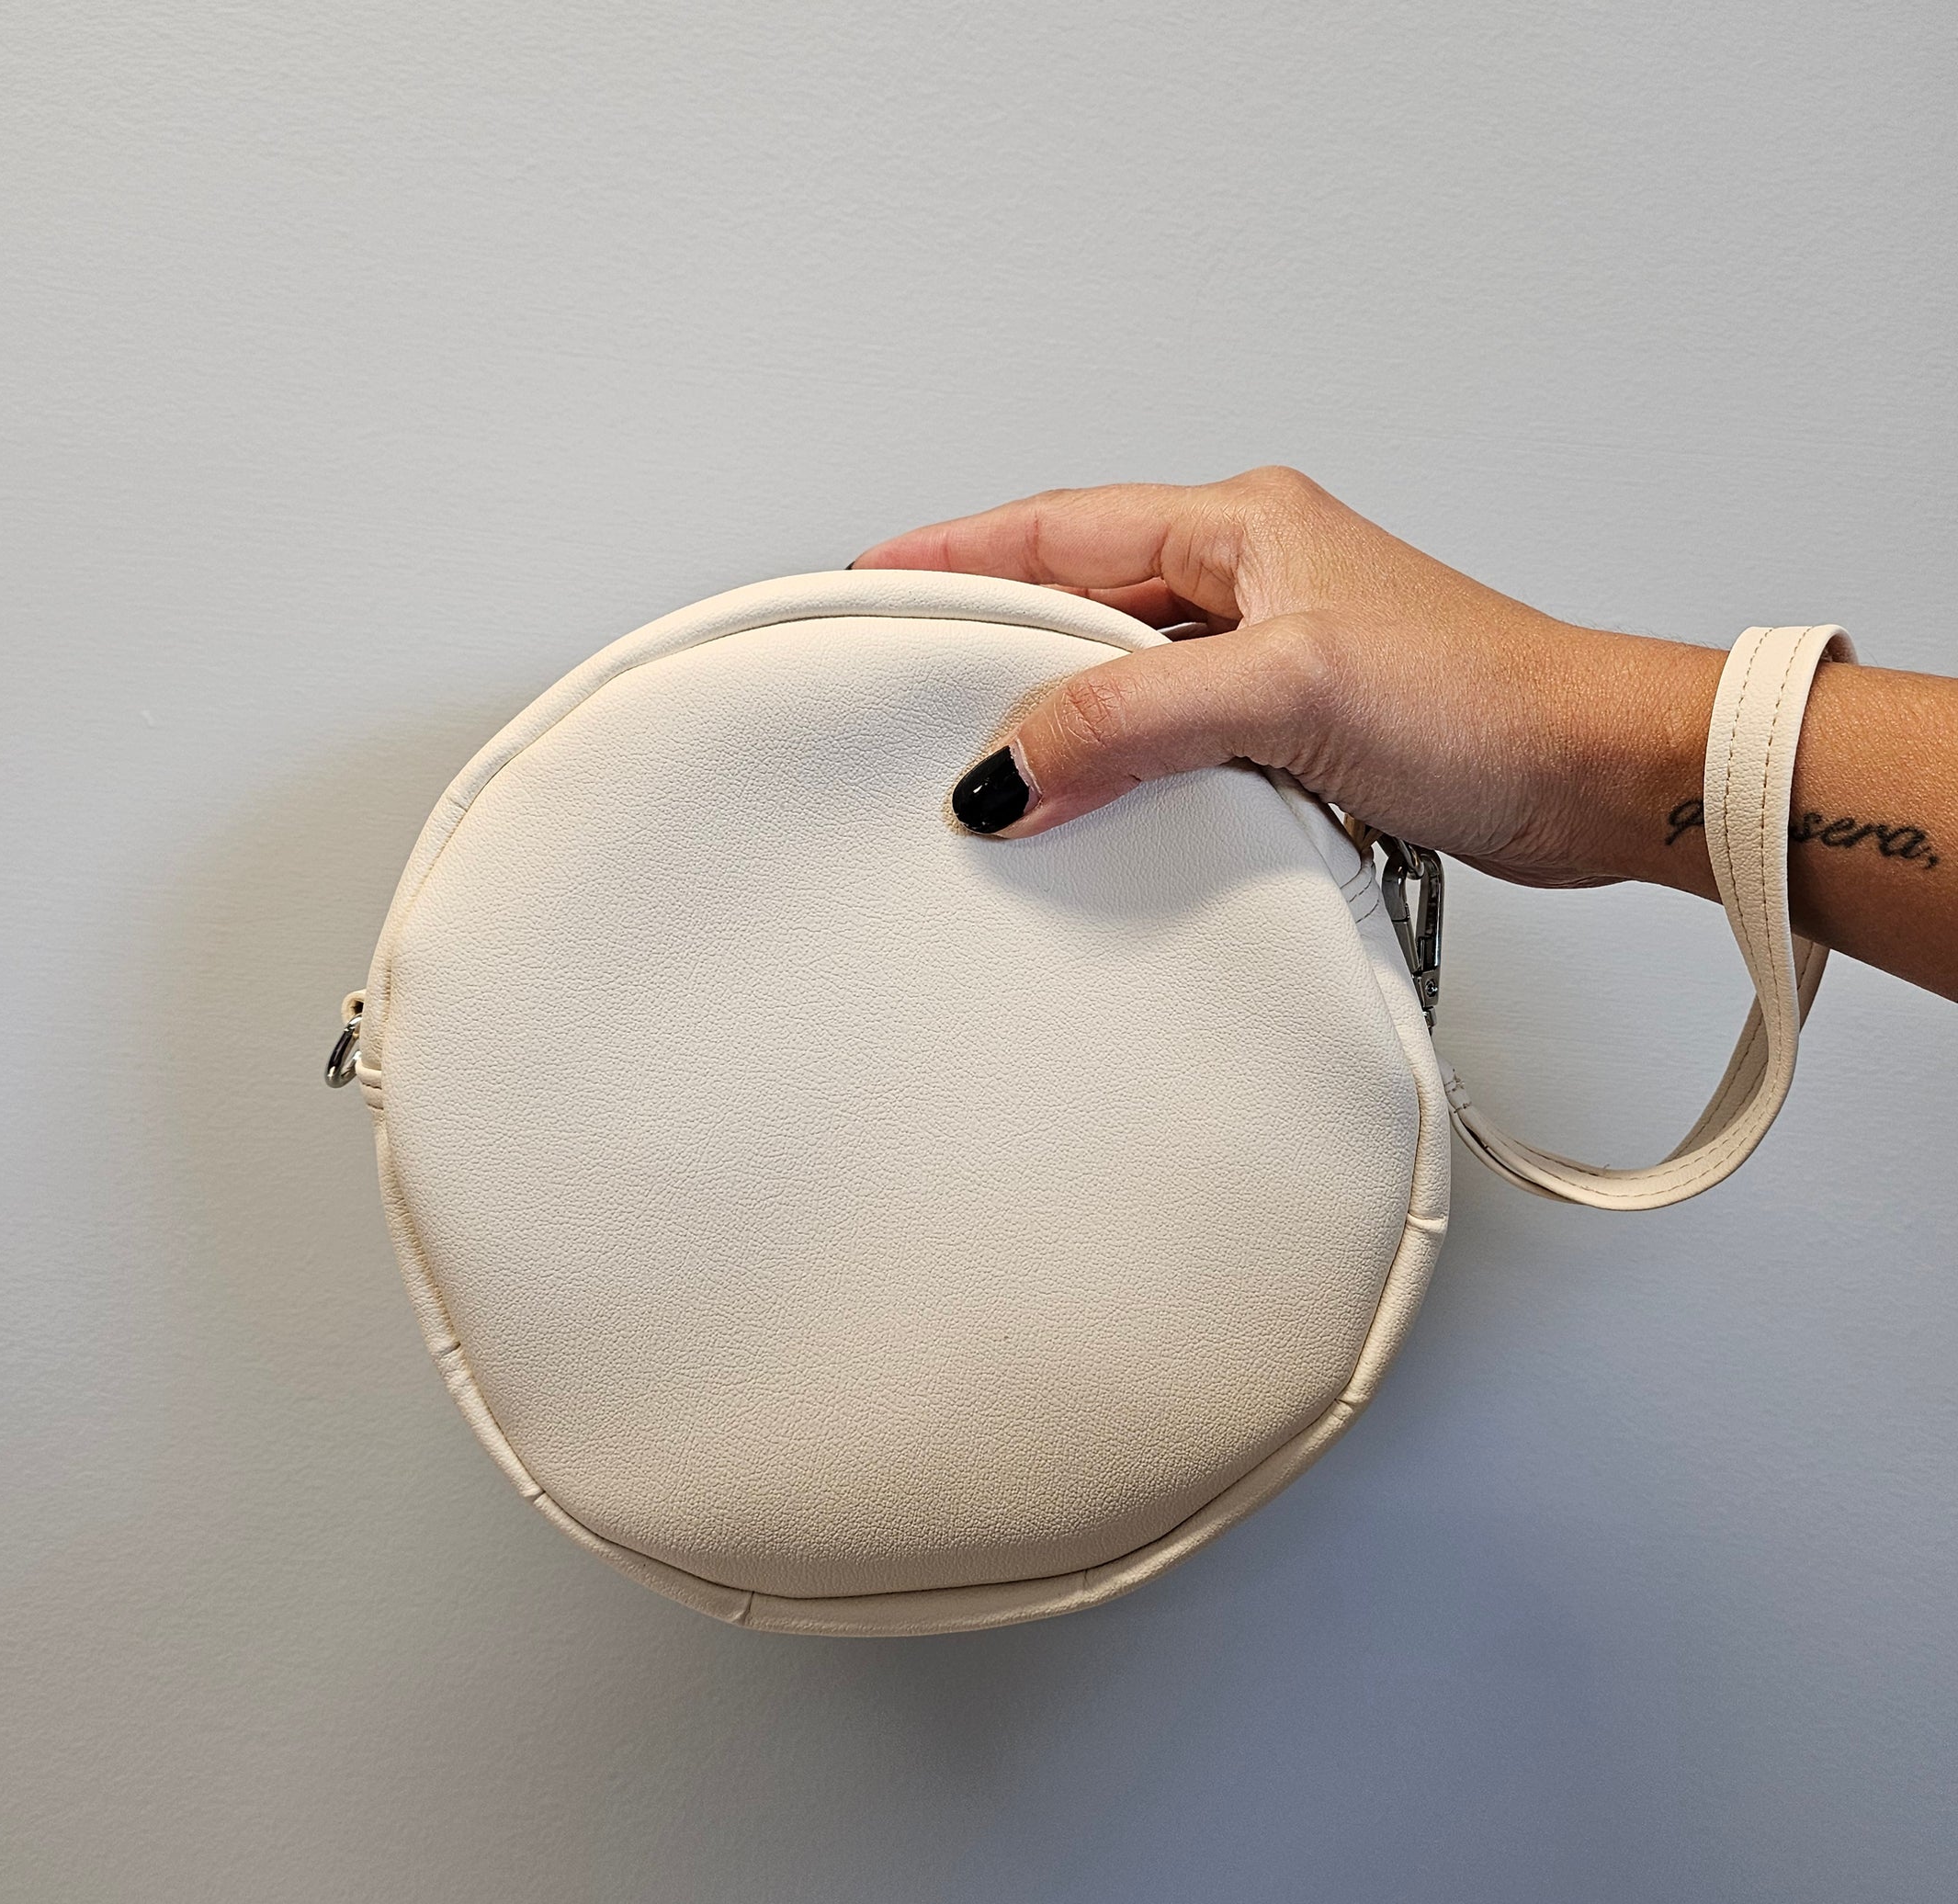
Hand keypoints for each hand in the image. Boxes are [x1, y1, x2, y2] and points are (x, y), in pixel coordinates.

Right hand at [852, 467, 1719, 890]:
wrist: (1596, 780)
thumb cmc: (1489, 702)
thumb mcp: (1291, 691)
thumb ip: (1139, 719)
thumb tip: (1010, 768)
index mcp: (1242, 527)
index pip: (1058, 529)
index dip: (956, 555)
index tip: (873, 583)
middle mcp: (1251, 579)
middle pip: (1079, 600)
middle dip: (993, 644)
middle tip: (910, 691)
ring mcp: (1273, 656)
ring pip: (1123, 675)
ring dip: (1059, 716)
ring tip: (987, 763)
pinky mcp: (1294, 730)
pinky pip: (1169, 738)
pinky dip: (1120, 768)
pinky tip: (1091, 810)